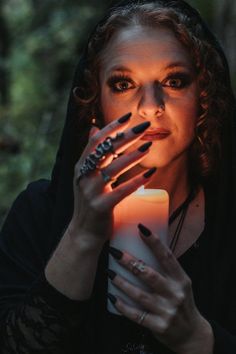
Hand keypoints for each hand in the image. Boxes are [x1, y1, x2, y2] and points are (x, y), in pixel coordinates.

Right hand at [70, 113, 156, 247]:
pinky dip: (137, 182)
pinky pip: (121, 191)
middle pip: (106, 150)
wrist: (83, 231)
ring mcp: (91, 191)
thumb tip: (94, 128)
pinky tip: (150, 174)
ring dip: (133, 156)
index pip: (95, 140)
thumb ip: (91, 153)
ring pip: (114, 168)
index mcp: (81, 166)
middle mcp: (83, 176)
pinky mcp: (101, 206)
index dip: (111, 127)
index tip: (128, 116)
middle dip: (126, 136)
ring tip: (148, 146)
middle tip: (144, 127)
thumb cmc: (89, 201)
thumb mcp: (86, 175)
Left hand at [108, 224, 213, 353]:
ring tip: (109, 272)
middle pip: (149, 275)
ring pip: (140, 295)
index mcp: (181, 279)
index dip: (154, 242)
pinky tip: (112, 298)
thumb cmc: (181, 302)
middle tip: (115, 252)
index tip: (141, 228)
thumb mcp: (181, 283)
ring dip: (122, 283)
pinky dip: (123, 306)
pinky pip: (136, 315)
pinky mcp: (159, 326)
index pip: (167, 257)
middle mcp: (175, 294)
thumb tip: (145, 246)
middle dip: (130, 262)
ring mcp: (167, 311)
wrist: (191, 333)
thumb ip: (166, 269)